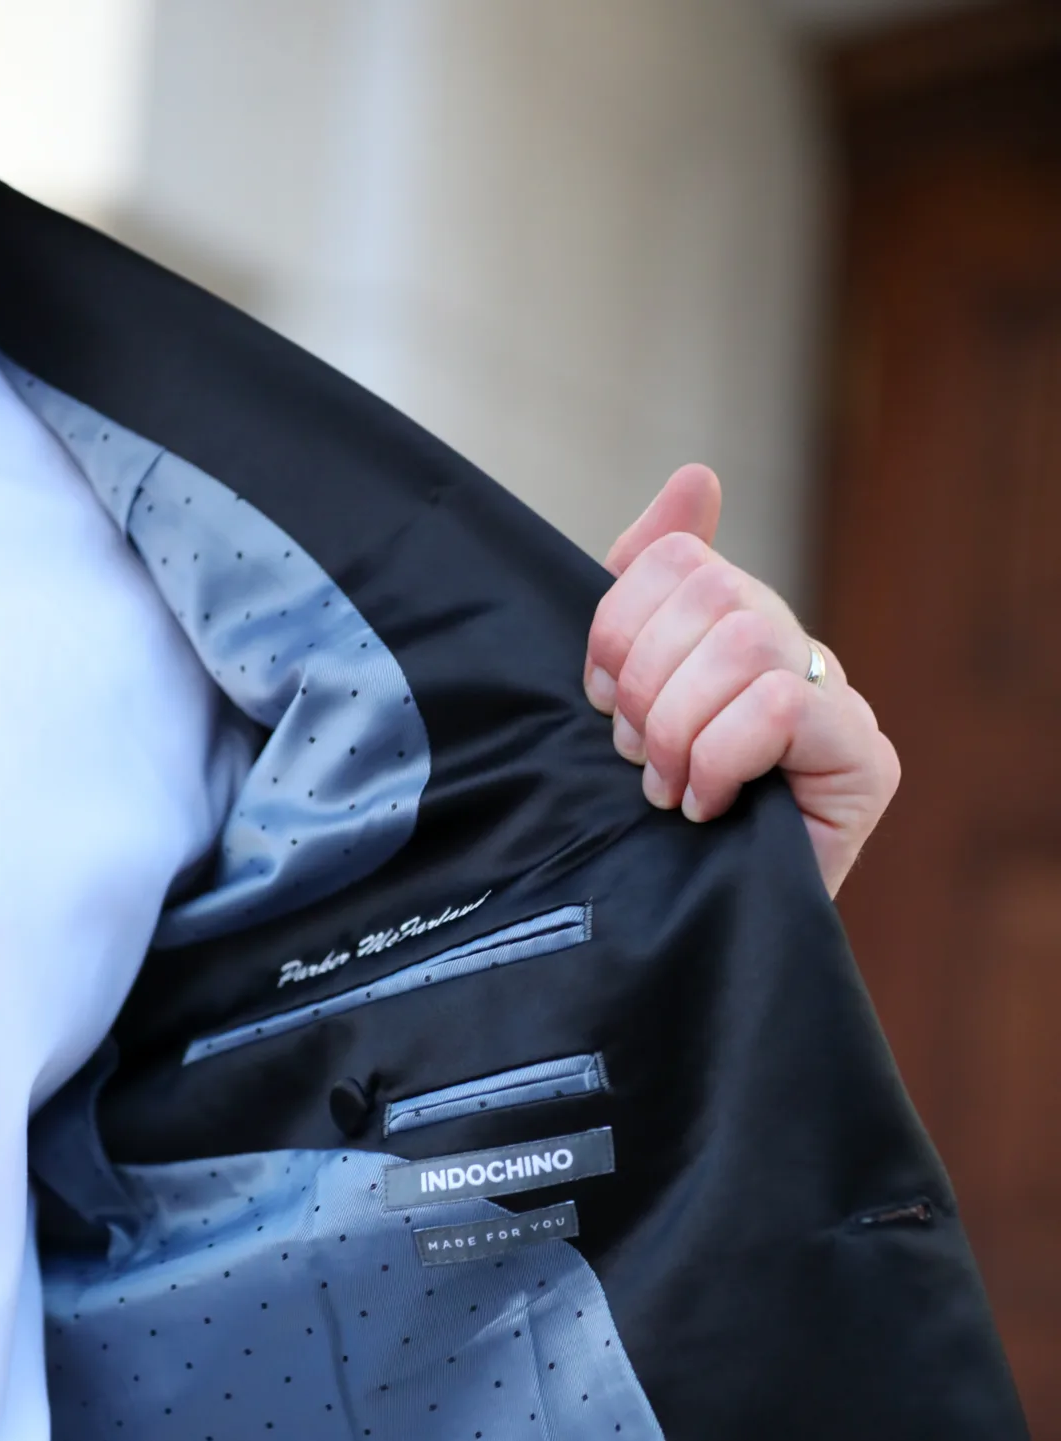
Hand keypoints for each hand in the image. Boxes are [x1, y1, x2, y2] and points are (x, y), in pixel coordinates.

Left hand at [585, 465, 898, 897]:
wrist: (695, 937)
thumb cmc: (653, 830)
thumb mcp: (621, 709)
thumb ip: (641, 598)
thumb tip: (695, 478)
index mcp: (735, 627)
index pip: (677, 561)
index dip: (619, 623)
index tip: (599, 697)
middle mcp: (795, 652)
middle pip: (711, 595)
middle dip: (646, 683)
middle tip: (634, 756)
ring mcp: (839, 703)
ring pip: (746, 645)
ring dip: (680, 729)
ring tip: (666, 790)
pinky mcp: (865, 760)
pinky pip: (779, 707)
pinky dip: (721, 758)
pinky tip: (707, 805)